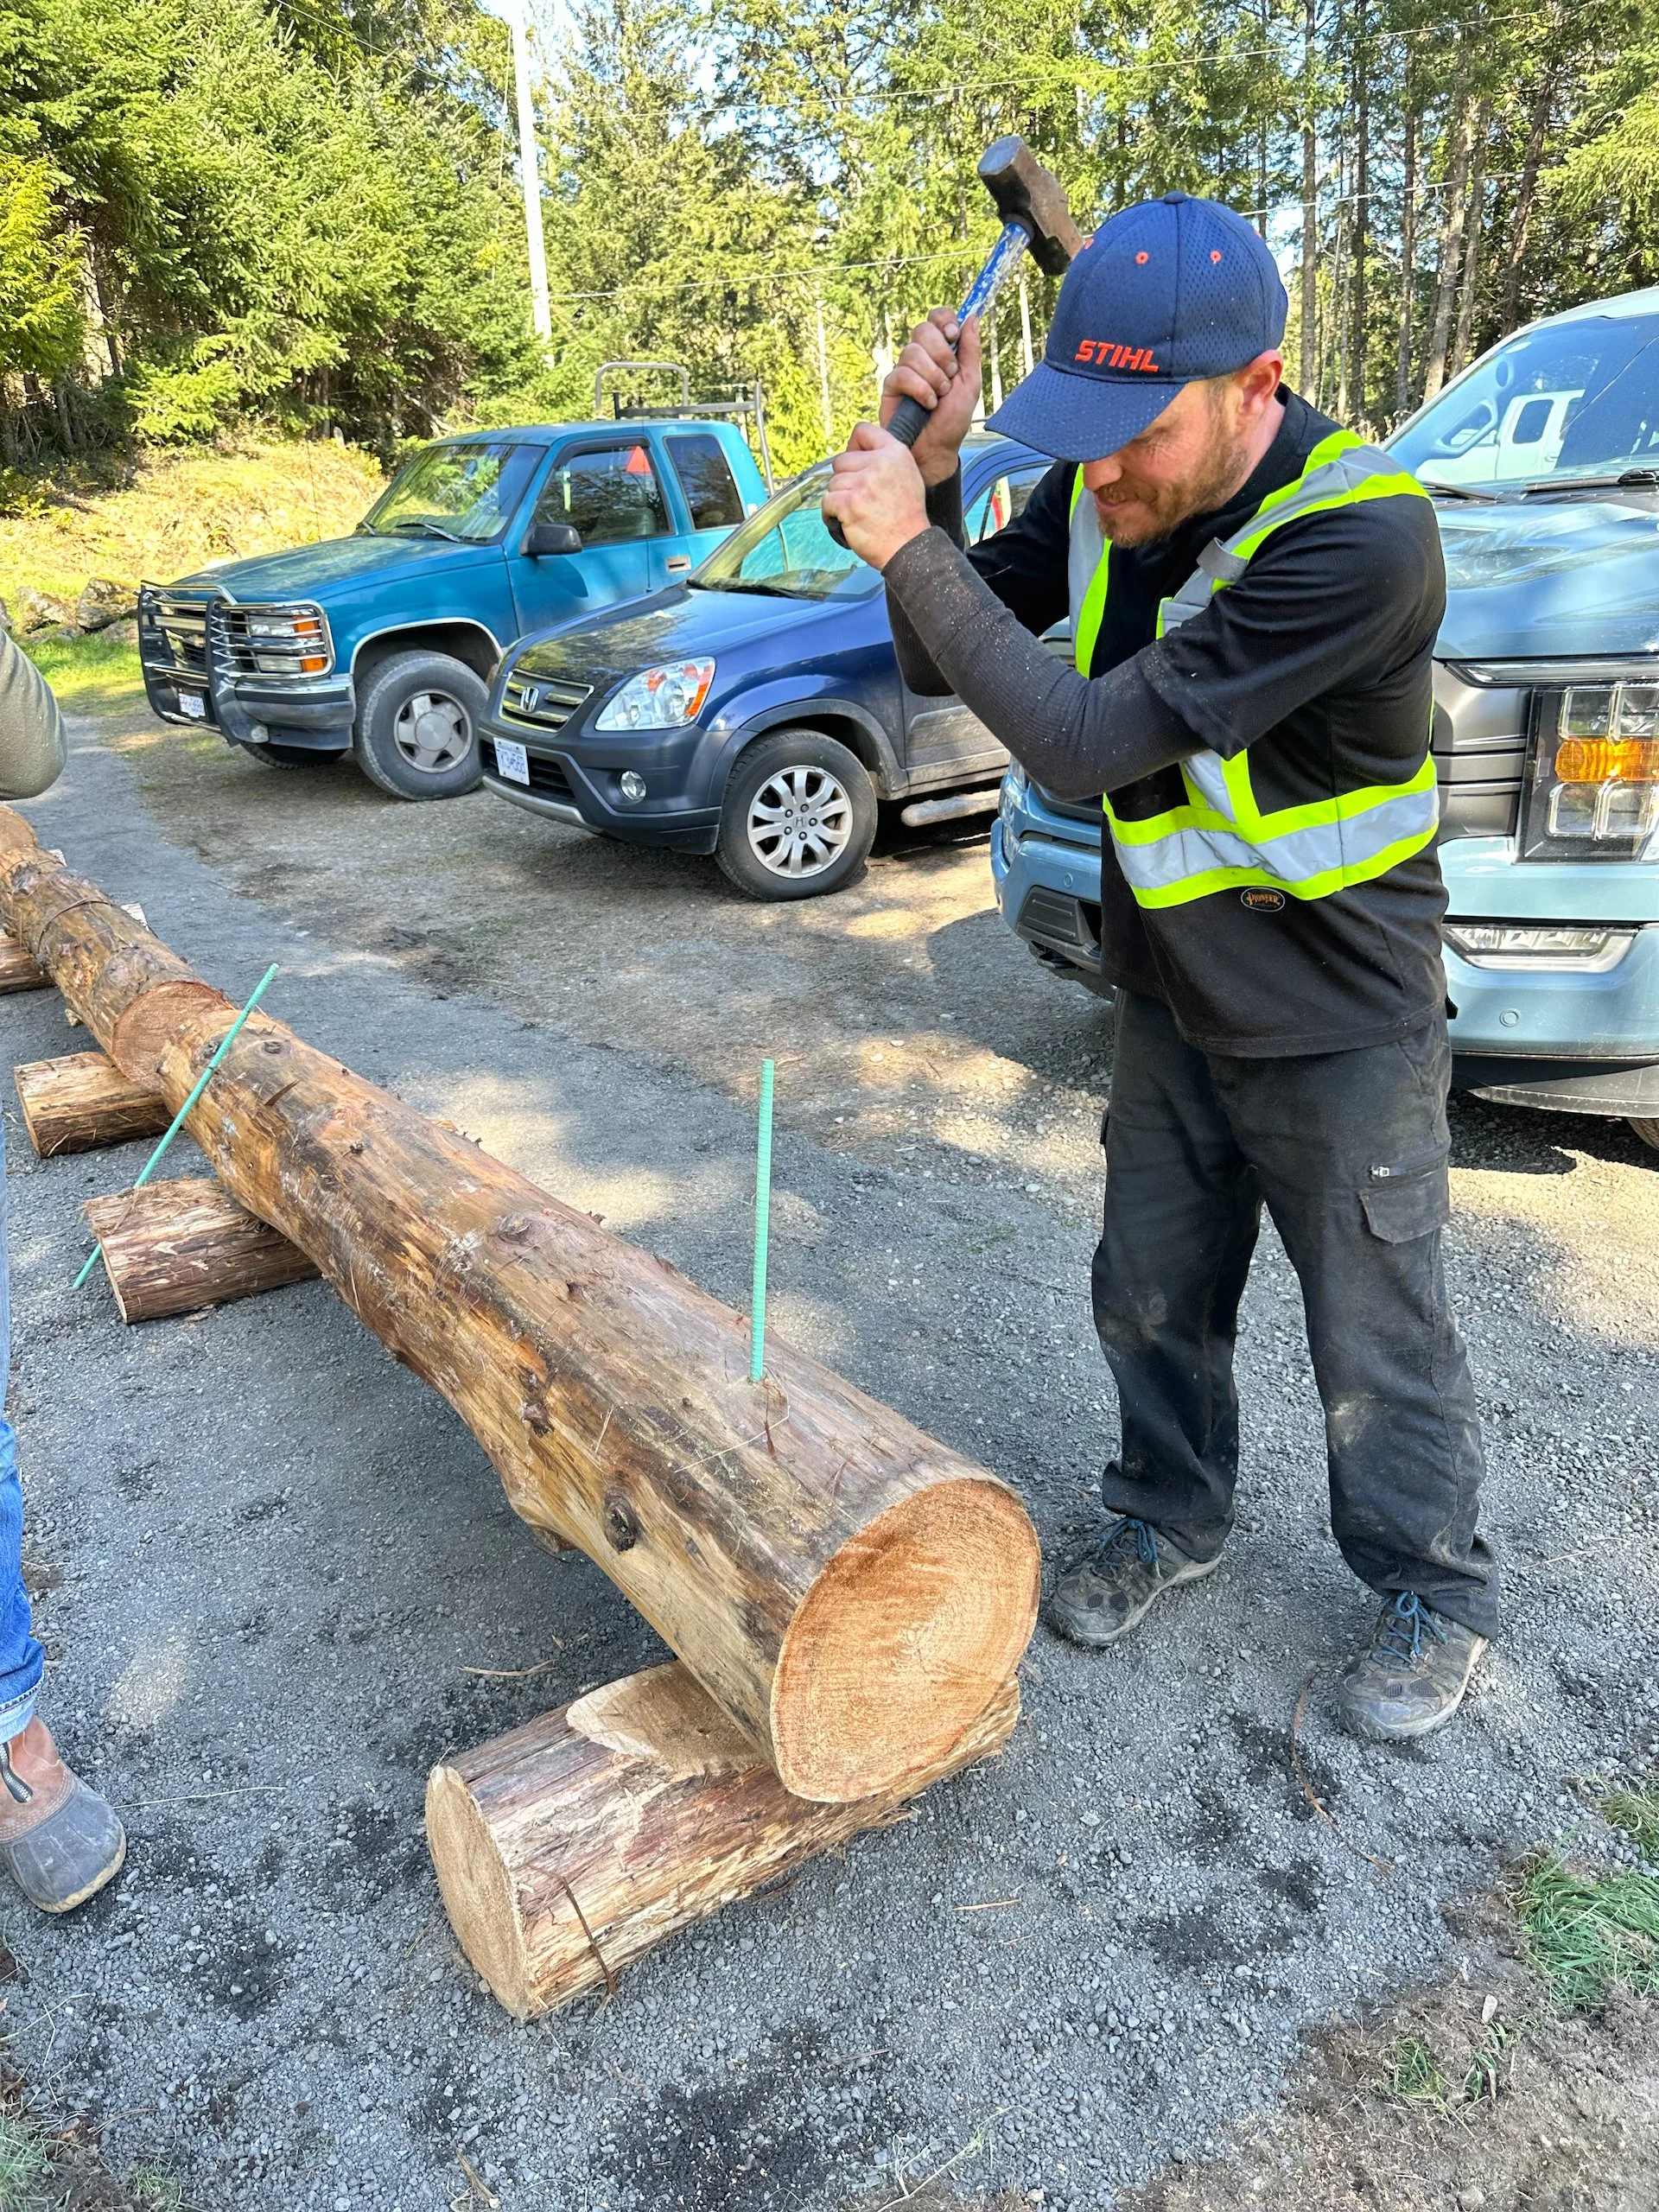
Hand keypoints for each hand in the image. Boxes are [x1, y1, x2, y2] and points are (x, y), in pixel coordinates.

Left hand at [822, 424, 928, 571]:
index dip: (854, 447)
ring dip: (839, 498)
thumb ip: (885, 458)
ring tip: (857, 511)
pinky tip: (846, 520)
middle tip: (860, 497)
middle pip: (841, 460)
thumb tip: (858, 451)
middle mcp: (879, 464)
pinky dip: (832, 514)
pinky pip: (827, 502)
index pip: (862, 431)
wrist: (908, 546)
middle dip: (845, 479)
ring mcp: (863, 484)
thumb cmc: (906, 515)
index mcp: (895, 453)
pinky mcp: (849, 504)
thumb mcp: (907, 474)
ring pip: (833, 482)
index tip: (857, 464)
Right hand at [881, 309, 982, 485]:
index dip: (944, 321)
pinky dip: (920, 390)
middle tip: (949, 377)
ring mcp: (904, 370)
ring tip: (939, 396)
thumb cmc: (953, 420)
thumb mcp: (971, 382)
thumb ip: (971, 350)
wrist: (937, 449)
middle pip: (923, 329)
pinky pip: (902, 374)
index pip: (937, 318)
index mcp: (941, 351)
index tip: (953, 335)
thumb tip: (972, 317)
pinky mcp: (891, 386)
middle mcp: (920, 357)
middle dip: (941, 353)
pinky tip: (927, 404)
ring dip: (933, 376)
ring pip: (912, 352)